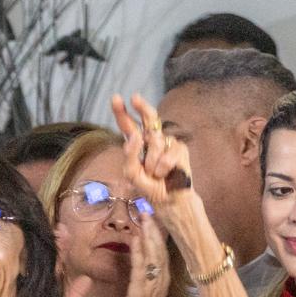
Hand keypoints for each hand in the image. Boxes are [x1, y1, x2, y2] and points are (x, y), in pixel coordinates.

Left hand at [112, 93, 193, 209]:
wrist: (167, 198)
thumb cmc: (147, 186)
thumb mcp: (131, 173)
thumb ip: (130, 156)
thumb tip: (136, 136)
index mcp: (136, 143)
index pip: (129, 125)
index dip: (122, 112)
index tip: (116, 98)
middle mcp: (152, 139)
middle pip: (148, 118)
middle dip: (142, 107)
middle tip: (134, 98)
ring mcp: (167, 142)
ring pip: (156, 141)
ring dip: (152, 162)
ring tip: (154, 174)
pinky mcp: (179, 148)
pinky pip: (168, 154)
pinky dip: (163, 167)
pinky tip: (164, 174)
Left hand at [120, 212, 170, 296]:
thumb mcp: (147, 283)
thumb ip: (146, 266)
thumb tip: (140, 245)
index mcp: (163, 275)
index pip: (163, 250)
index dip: (160, 233)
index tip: (156, 215)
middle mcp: (161, 278)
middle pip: (161, 249)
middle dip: (155, 229)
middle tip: (150, 210)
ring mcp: (153, 284)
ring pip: (153, 256)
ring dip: (149, 236)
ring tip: (145, 219)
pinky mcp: (141, 290)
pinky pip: (141, 268)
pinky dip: (138, 253)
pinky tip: (135, 240)